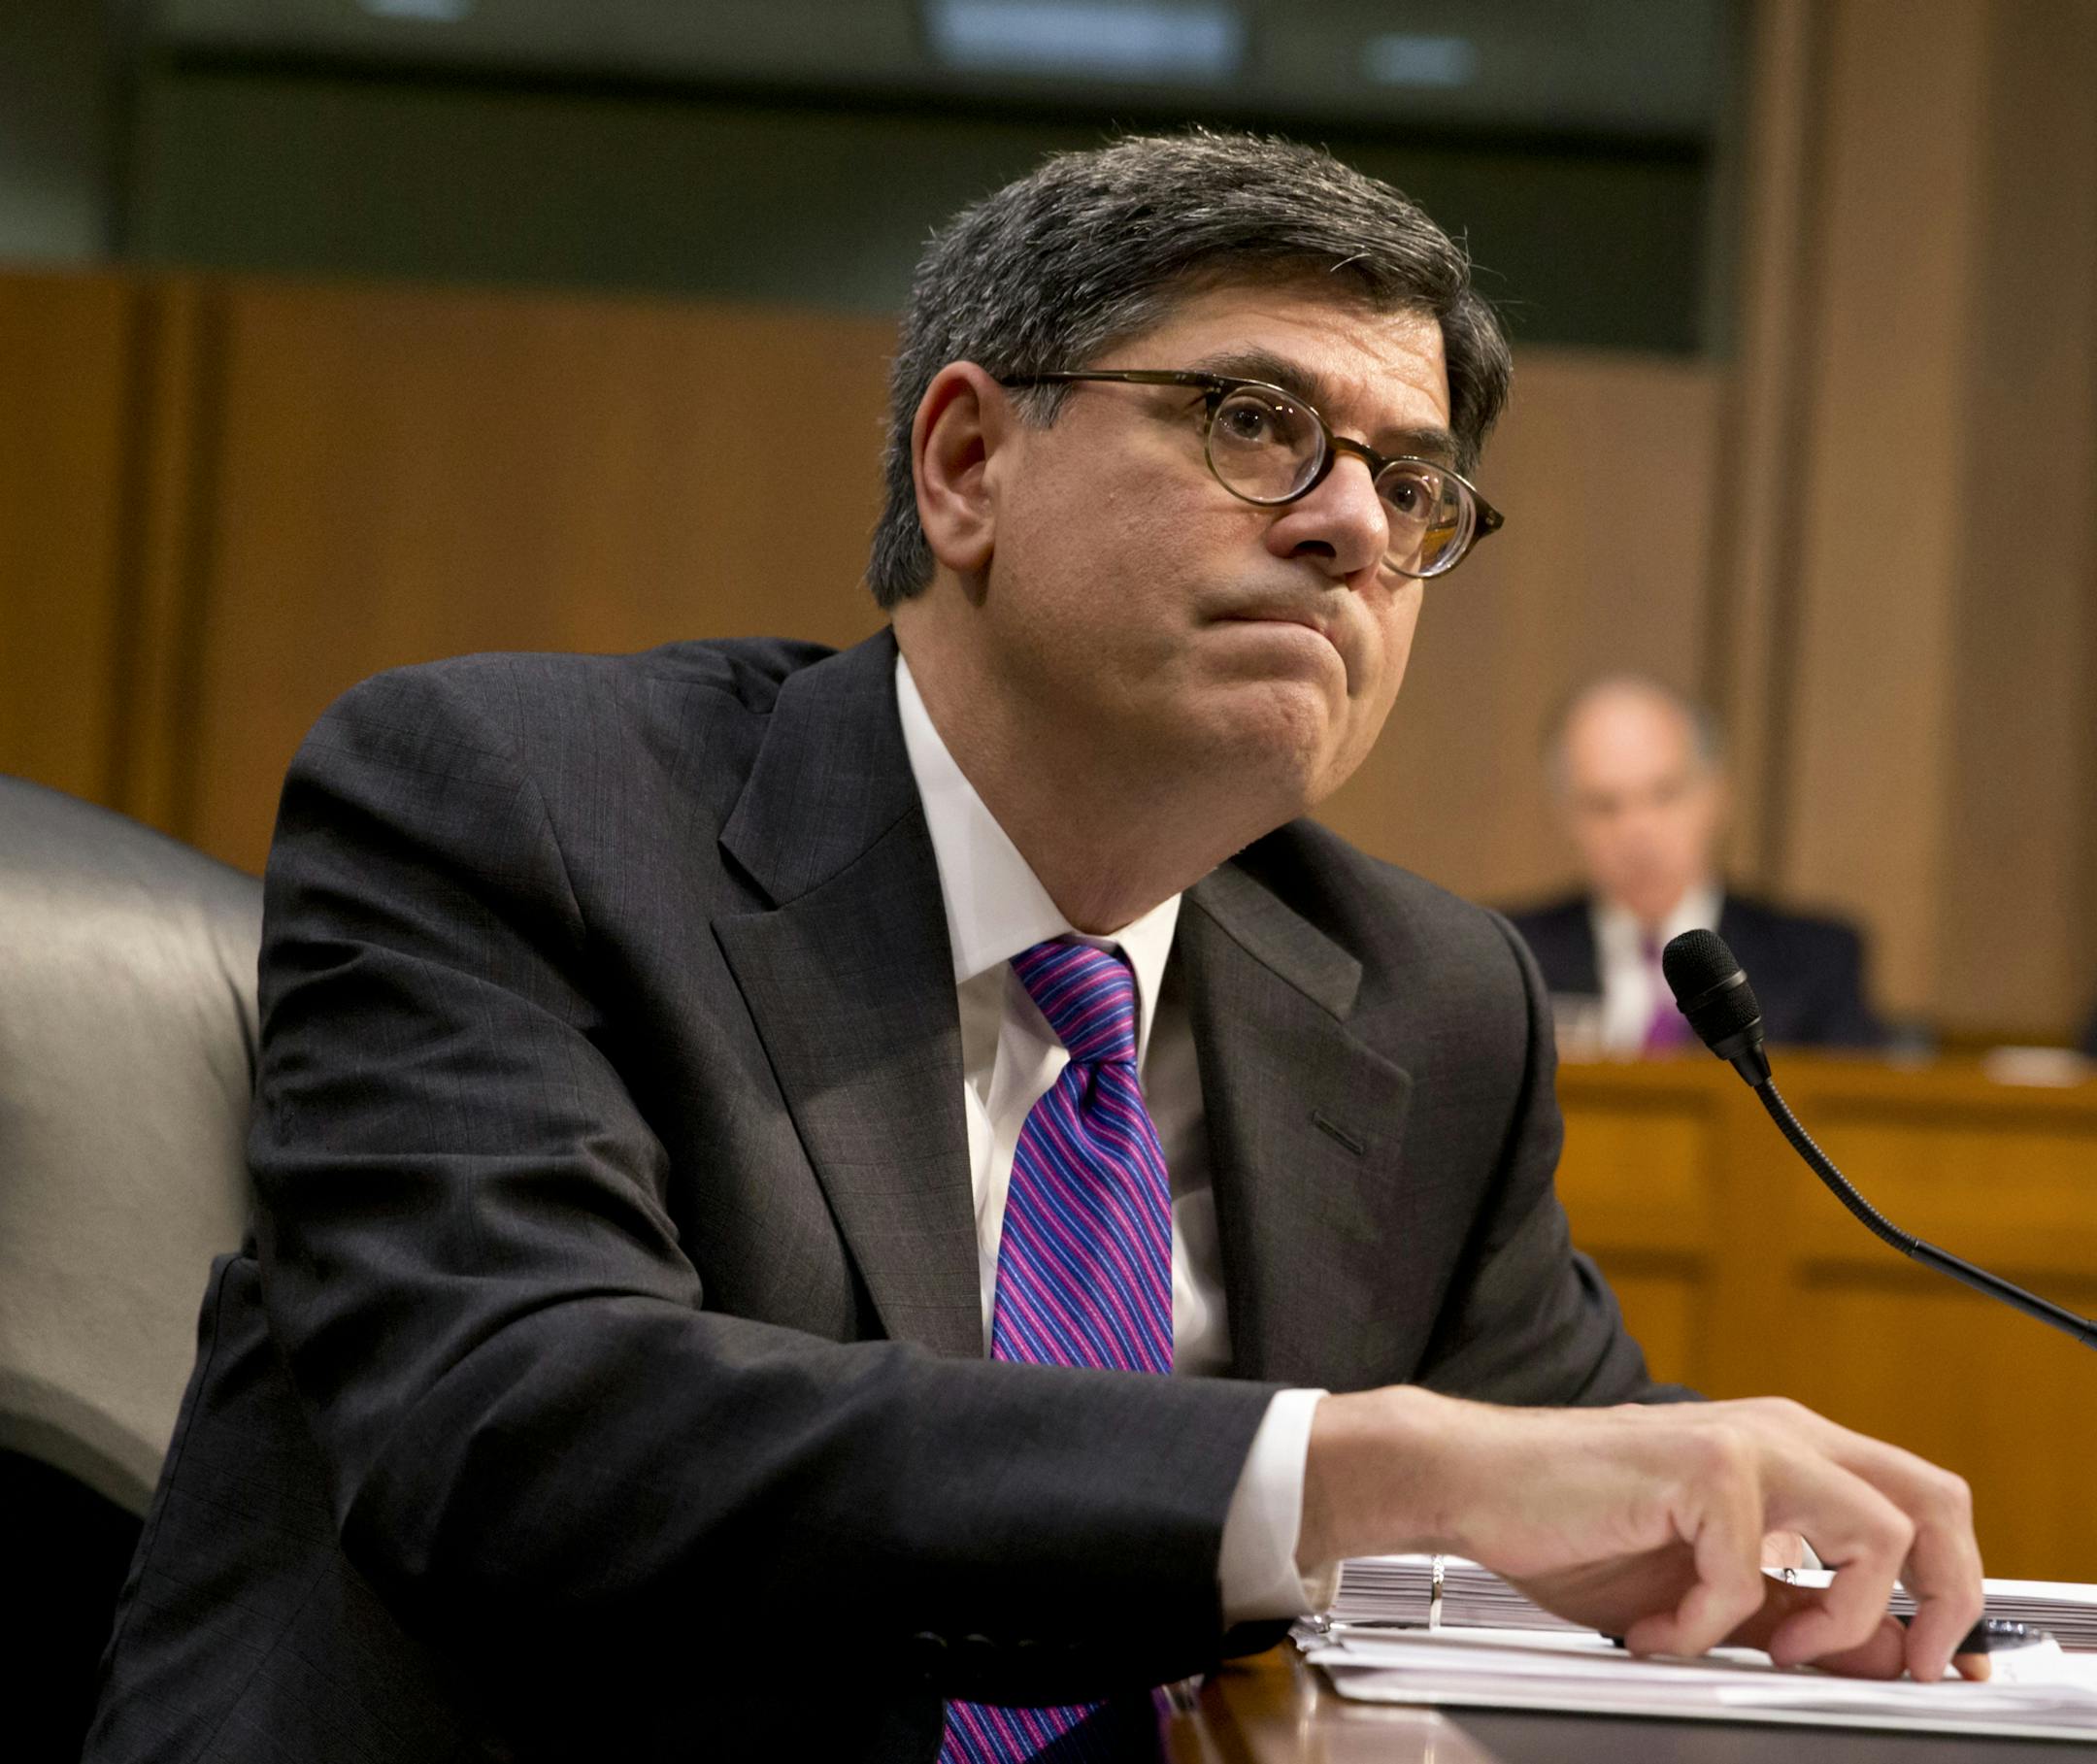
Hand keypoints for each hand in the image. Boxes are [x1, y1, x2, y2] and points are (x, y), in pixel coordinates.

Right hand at [1298, 1389, 1984, 1681]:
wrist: (1474, 1481)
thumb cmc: (1572, 1525)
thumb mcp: (1707, 1589)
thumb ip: (1794, 1613)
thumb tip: (1879, 1657)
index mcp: (1790, 1452)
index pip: (1922, 1505)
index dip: (1952, 1593)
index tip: (1931, 1662)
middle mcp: (1781, 1433)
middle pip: (1935, 1500)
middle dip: (1942, 1598)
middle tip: (1896, 1663)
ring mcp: (1745, 1441)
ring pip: (1878, 1533)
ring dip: (1834, 1620)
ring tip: (1764, 1647)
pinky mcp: (1700, 1466)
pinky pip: (1750, 1578)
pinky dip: (1704, 1627)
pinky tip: (1656, 1629)